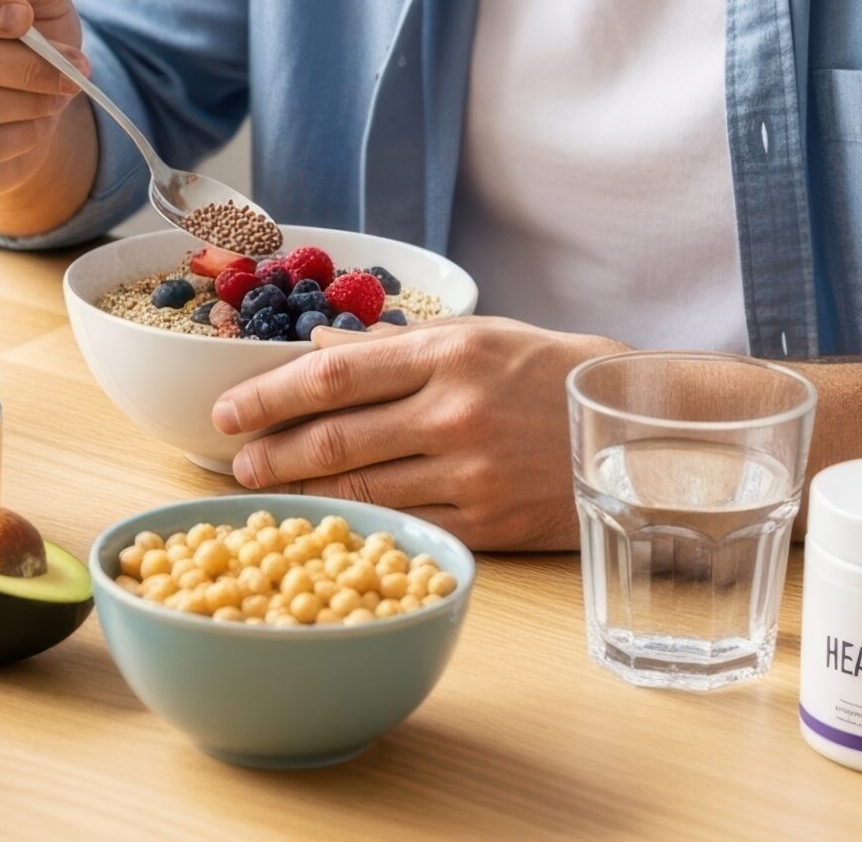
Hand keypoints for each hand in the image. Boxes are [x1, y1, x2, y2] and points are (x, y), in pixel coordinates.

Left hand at [210, 316, 627, 550]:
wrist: (635, 430)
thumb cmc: (546, 374)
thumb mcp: (475, 337)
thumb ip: (392, 347)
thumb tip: (316, 345)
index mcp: (447, 353)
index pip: (334, 375)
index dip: (270, 394)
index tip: (227, 409)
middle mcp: (455, 411)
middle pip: (337, 437)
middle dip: (272, 451)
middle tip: (234, 462)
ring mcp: (472, 471)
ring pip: (363, 489)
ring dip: (301, 493)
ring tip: (264, 491)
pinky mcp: (489, 522)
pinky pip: (407, 524)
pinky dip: (358, 523)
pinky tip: (327, 521)